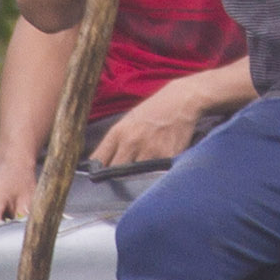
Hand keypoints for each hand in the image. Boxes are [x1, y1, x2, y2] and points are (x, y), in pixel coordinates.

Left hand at [91, 72, 220, 166]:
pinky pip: (158, 174)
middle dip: (118, 178)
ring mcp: (149, 149)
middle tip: (124, 179)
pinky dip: (158, 175)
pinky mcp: (168, 156)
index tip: (101, 177)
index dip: (98, 172)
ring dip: (139, 179)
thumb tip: (101, 166)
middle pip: (115, 173)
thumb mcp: (128, 121)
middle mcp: (131, 141)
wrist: (182, 100)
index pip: (99, 160)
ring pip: (136, 177)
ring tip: (145, 173)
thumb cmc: (154, 110)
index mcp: (118, 132)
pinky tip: (161, 168)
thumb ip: (115, 143)